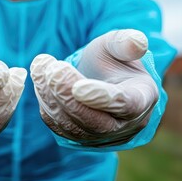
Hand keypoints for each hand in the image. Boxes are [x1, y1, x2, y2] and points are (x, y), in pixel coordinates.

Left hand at [30, 29, 157, 146]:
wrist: (99, 77)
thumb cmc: (112, 60)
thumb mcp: (118, 45)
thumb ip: (125, 42)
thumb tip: (137, 42)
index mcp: (141, 98)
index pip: (124, 104)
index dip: (100, 97)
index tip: (77, 86)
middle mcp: (125, 124)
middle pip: (96, 121)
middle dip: (69, 96)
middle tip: (51, 71)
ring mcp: (102, 136)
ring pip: (74, 126)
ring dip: (52, 98)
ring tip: (41, 69)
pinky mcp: (79, 138)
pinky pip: (60, 127)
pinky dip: (46, 105)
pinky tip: (39, 81)